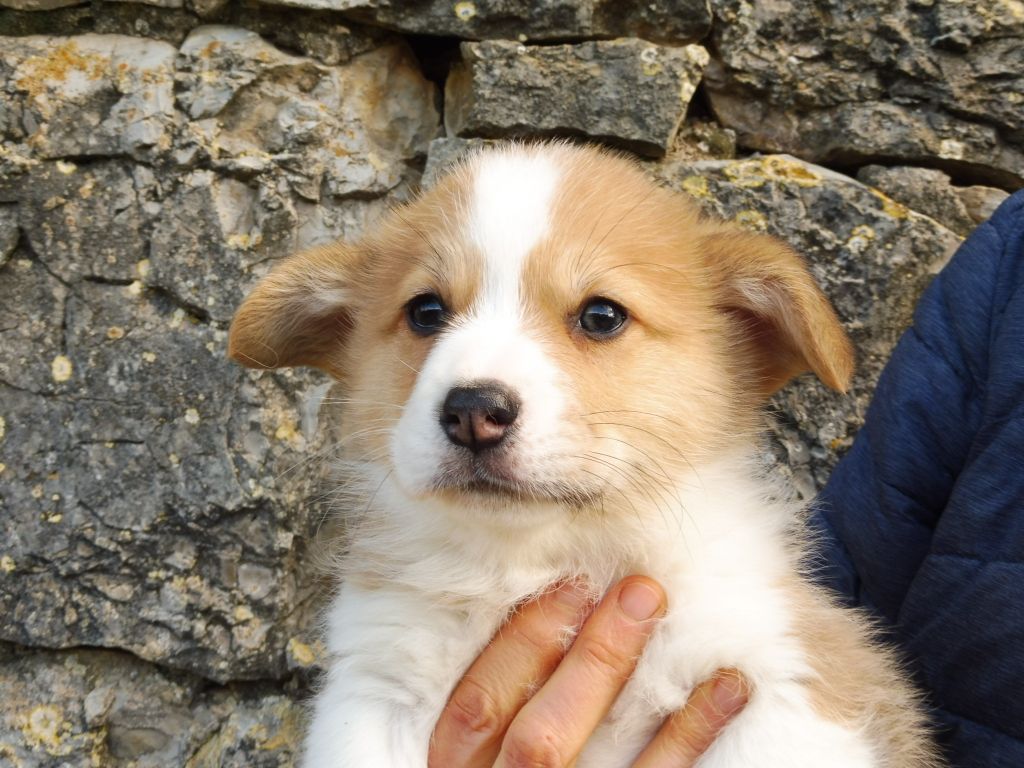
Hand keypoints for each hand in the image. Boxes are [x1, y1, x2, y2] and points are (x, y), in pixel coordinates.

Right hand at [429, 577, 748, 766]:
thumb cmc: (508, 761)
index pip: (477, 707)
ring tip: (665, 615)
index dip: (522, 642)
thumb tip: (548, 608)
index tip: (572, 584)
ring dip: (625, 681)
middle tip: (638, 590)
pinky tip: (728, 686)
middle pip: (537, 733)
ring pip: (583, 755)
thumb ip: (499, 698)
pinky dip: (693, 733)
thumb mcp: (478, 751)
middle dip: (588, 657)